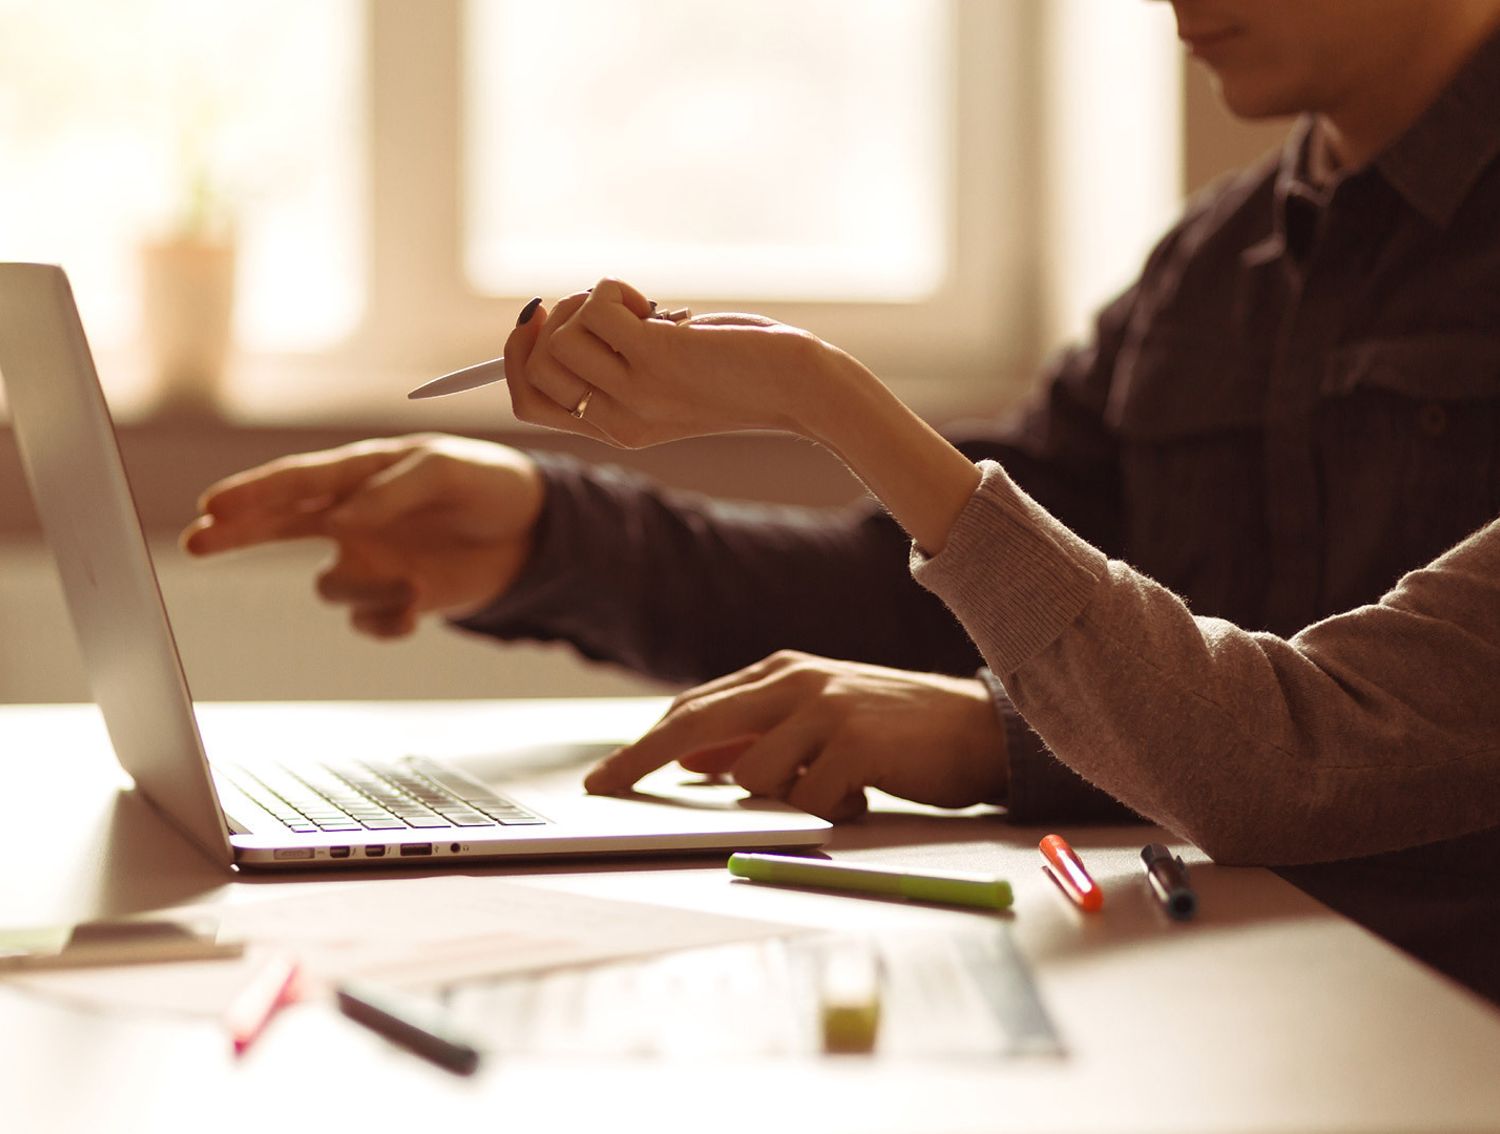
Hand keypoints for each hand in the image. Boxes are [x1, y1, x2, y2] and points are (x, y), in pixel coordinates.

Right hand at [180, 434, 544, 638]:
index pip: (297, 482)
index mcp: (361, 473)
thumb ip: (394, 489)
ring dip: (366, 591)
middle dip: (236, 533)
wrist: (531, 531)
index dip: (253, 493)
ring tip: (413, 586)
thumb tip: (342, 519)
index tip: (212, 506)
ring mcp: (369, 558)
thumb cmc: (484, 483)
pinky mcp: (394, 597)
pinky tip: (416, 609)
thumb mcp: (447, 470)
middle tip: (198, 541)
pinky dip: (387, 619)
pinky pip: (368, 620)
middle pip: (277, 526)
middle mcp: (352, 516)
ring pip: (332, 587)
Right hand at [506, 283, 979, 554]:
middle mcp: (617, 420)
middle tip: (612, 315)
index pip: (529, 402)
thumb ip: (619, 358)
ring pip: (560, 336)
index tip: (536, 318)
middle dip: (559, 323)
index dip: (514, 357)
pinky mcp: (654, 359)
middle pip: (534, 367)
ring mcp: (634, 394)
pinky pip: (596, 307)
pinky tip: (658, 306)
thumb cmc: (743, 369)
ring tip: (643, 311)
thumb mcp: (670, 373)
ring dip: (591, 304)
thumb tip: (556, 312)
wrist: (804, 389)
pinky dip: (616, 289)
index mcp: (617, 430)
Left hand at [583, 650, 1008, 821]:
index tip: (607, 775)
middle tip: (605, 789)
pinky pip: (806, 801)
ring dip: (779, 800)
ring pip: (753, 776)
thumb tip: (693, 763)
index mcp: (782, 672)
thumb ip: (759, 734)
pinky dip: (823, 812)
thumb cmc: (892, 731)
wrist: (977, 728)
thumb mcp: (818, 720)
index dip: (645, 744)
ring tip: (832, 791)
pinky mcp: (857, 745)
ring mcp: (827, 710)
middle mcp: (797, 682)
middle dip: (643, 760)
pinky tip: (859, 796)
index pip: (695, 708)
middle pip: (697, 724)